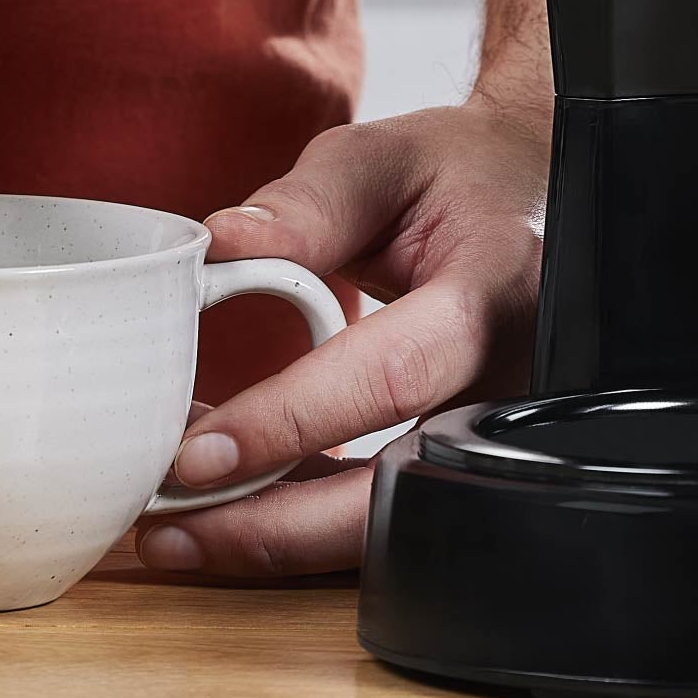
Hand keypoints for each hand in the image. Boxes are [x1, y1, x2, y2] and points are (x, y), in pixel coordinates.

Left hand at [138, 91, 547, 577]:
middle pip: (400, 488)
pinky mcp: (469, 461)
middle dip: (278, 523)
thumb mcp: (387, 160)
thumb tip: (221, 244)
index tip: (195, 456)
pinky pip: (386, 512)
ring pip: (391, 523)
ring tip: (175, 530)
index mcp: (496, 293)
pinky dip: (300, 518)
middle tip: (168, 527)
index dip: (290, 422)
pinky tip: (224, 506)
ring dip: (278, 537)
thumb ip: (309, 203)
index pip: (391, 374)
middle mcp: (514, 383)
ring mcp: (501, 436)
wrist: (529, 208)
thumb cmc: (455, 180)